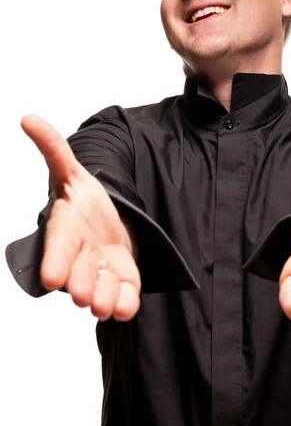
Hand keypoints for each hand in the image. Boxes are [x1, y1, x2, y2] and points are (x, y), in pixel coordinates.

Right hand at [21, 115, 140, 320]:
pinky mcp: (120, 285)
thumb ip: (53, 149)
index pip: (57, 249)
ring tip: (108, 306)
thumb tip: (28, 118)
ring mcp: (100, 275)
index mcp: (64, 234)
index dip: (54, 261)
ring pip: (101, 293)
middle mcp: (78, 260)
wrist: (105, 226)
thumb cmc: (84, 204)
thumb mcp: (70, 172)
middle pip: (78, 277)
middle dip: (82, 286)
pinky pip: (123, 300)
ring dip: (105, 300)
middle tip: (86, 296)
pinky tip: (127, 307)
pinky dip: (126, 305)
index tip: (51, 278)